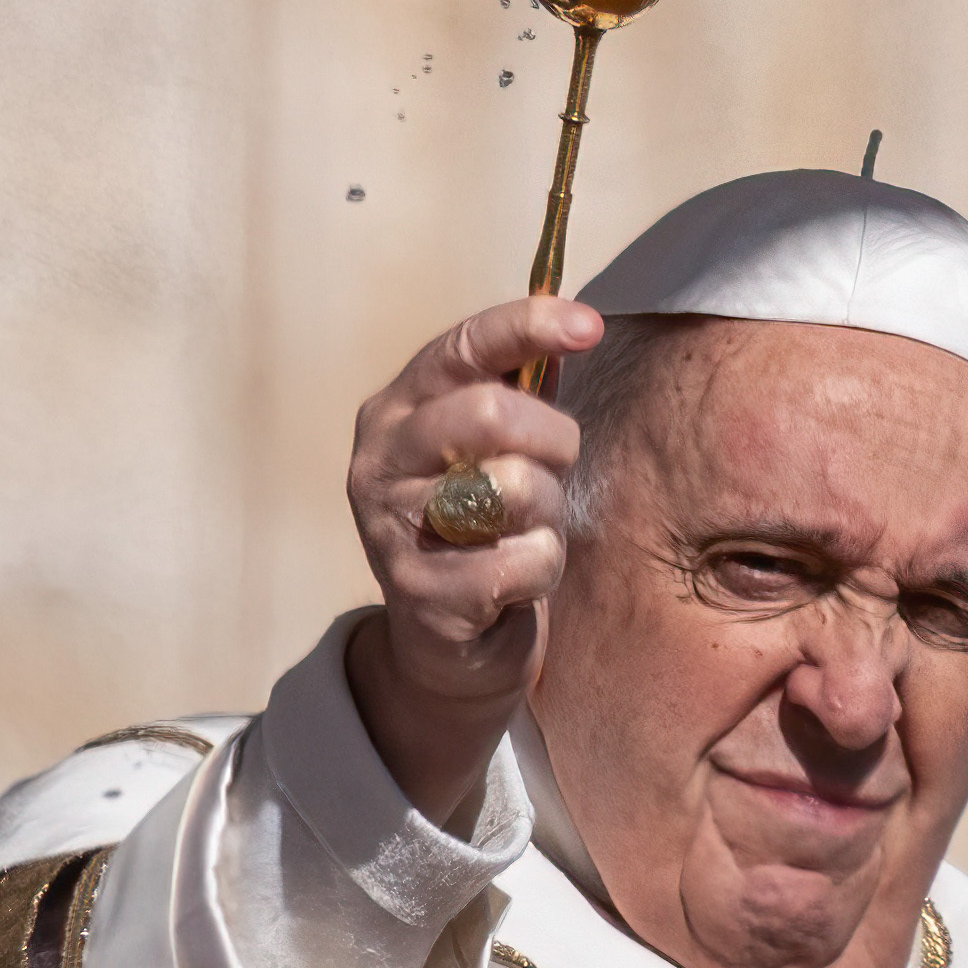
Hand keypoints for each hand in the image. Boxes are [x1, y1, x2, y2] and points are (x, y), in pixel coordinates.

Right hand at [340, 296, 602, 821]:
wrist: (446, 642)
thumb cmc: (481, 529)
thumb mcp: (493, 451)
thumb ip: (521, 391)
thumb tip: (574, 325)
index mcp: (398, 409)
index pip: (461, 347)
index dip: (526, 326)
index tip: (587, 325)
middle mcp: (380, 460)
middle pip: (491, 413)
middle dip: (553, 440)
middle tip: (558, 468)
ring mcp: (391, 528)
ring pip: (513, 488)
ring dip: (549, 511)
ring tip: (530, 529)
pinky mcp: (420, 592)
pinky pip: (524, 559)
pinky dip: (544, 567)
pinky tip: (519, 578)